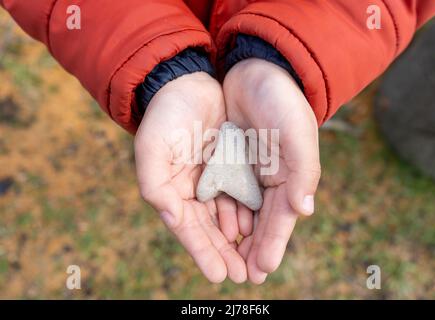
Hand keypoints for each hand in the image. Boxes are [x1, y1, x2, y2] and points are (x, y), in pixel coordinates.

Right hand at [134, 72, 247, 282]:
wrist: (187, 83)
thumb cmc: (166, 116)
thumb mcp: (152, 148)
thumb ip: (154, 185)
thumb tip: (171, 217)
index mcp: (172, 190)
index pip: (188, 228)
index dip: (202, 252)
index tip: (219, 275)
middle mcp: (193, 190)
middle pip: (210, 229)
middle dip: (225, 253)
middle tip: (242, 276)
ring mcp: (212, 179)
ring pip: (227, 215)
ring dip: (239, 238)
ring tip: (253, 258)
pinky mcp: (230, 166)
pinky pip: (240, 193)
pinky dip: (247, 211)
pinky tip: (256, 226)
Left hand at [223, 59, 320, 283]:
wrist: (257, 71)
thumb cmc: (281, 101)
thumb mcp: (296, 132)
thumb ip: (303, 171)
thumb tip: (303, 211)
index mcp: (289, 177)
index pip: (281, 219)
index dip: (273, 244)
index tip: (262, 270)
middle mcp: (270, 180)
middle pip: (260, 222)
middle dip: (252, 249)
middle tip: (242, 276)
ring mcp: (249, 172)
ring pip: (242, 213)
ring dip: (235, 237)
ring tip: (226, 260)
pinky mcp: (230, 162)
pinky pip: (225, 193)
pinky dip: (222, 212)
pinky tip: (216, 228)